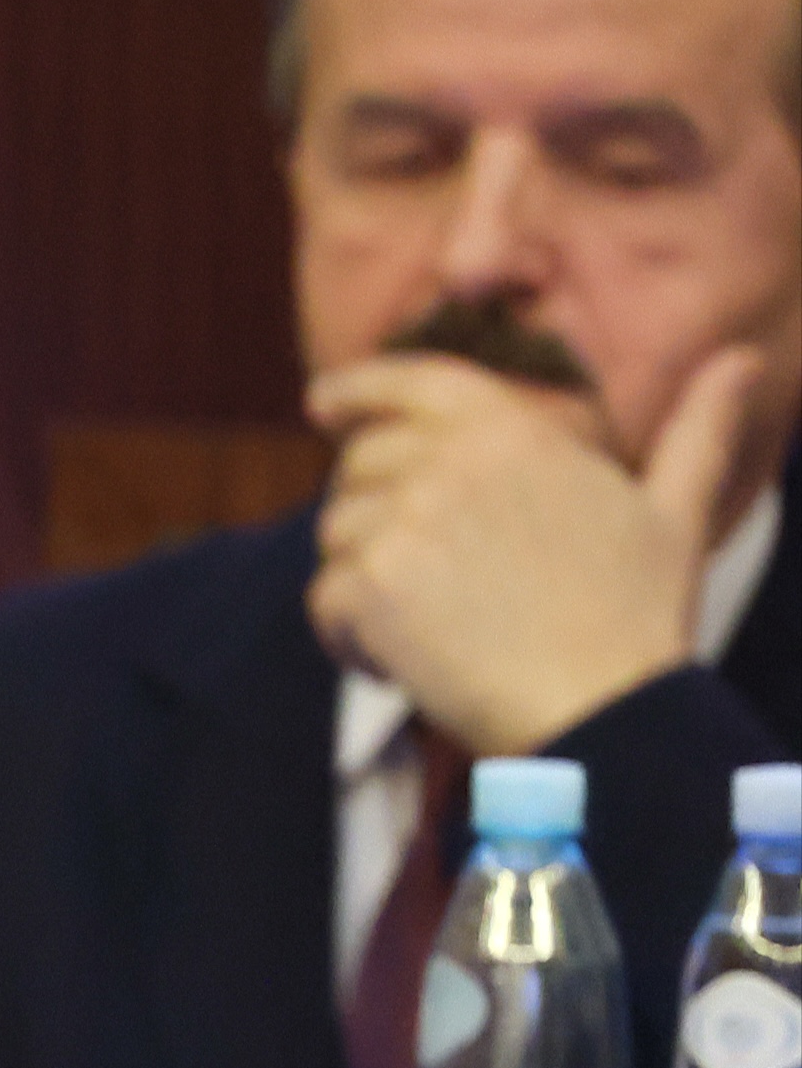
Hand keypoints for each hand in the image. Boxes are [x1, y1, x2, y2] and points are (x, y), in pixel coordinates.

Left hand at [304, 345, 754, 755]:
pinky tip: (396, 664)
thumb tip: (744, 361)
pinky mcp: (371, 589)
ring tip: (427, 625)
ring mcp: (404, 524)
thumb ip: (697, 430)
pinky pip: (325, 600)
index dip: (359, 387)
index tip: (323, 402)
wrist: (602, 706)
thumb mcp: (675, 508)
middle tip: (414, 571)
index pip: (414, 381)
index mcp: (513, 431)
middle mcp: (449, 464)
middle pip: (359, 465)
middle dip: (370, 512)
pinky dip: (347, 638)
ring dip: (364, 581)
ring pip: (337, 534)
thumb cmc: (638, 614)